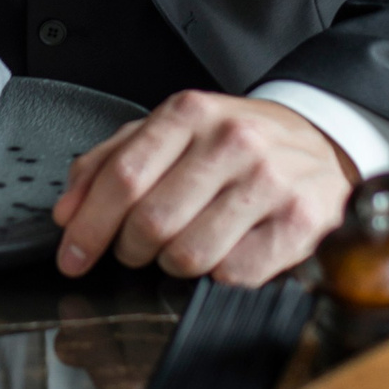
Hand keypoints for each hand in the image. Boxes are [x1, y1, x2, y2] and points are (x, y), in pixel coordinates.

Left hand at [52, 94, 351, 284]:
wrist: (320, 144)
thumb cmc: (236, 144)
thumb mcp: (171, 133)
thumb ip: (110, 163)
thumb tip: (68, 212)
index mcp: (191, 113)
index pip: (123, 176)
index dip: (89, 225)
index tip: (72, 256)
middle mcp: (232, 141)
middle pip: (151, 220)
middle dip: (130, 249)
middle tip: (136, 249)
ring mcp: (269, 181)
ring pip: (188, 254)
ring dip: (173, 265)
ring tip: (184, 247)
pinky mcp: (299, 222)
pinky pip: (234, 274)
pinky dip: (218, 275)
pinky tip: (225, 253)